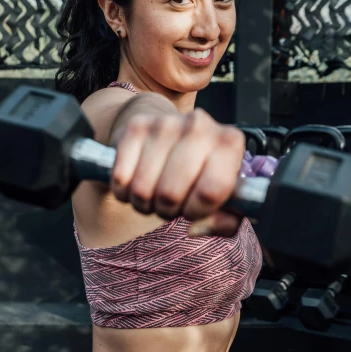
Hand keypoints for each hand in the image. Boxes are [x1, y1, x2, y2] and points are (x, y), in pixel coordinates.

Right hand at [110, 109, 245, 236]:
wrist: (171, 132)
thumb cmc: (202, 171)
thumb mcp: (226, 198)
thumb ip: (226, 222)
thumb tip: (195, 228)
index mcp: (230, 142)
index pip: (210, 192)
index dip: (196, 212)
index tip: (194, 209)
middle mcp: (199, 126)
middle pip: (170, 194)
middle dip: (168, 210)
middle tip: (172, 203)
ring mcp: (165, 124)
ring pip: (142, 190)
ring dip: (145, 203)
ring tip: (155, 193)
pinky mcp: (136, 127)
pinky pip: (121, 178)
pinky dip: (125, 191)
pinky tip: (137, 181)